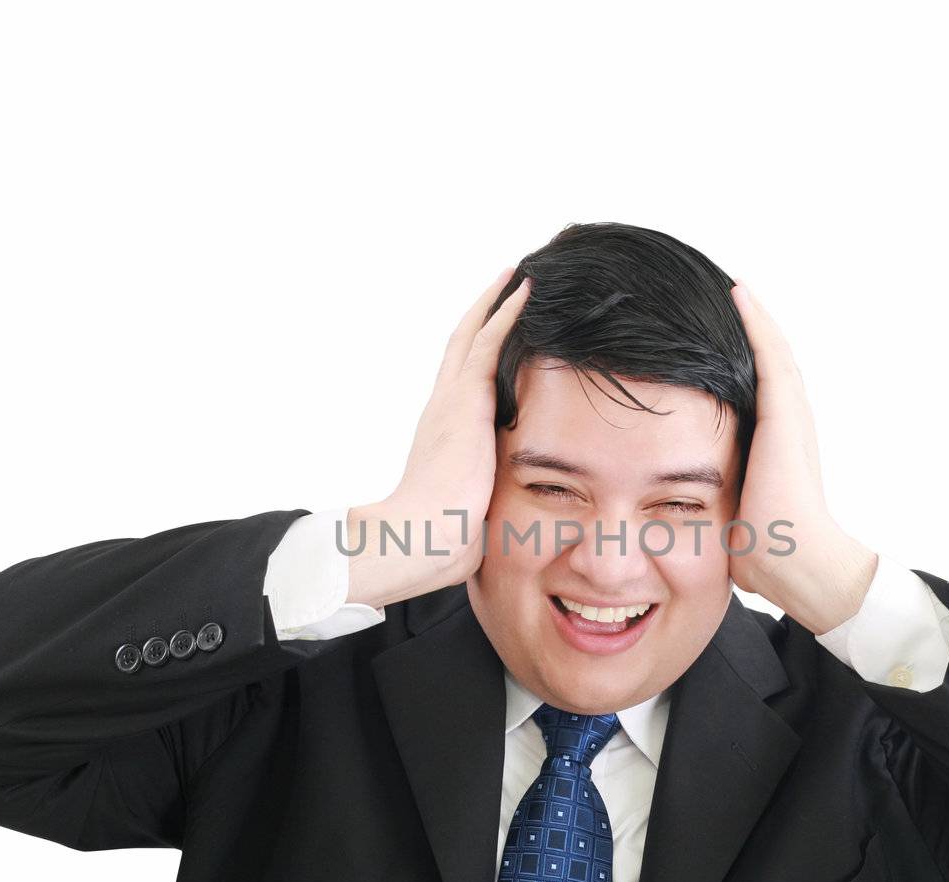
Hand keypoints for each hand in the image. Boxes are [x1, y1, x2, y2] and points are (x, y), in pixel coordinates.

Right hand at [345, 268, 531, 608]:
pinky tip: (525, 290)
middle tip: (506, 283)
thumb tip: (496, 521)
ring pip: (474, 335)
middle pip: (462, 346)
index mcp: (444, 434)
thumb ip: (484, 502)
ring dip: (497, 303)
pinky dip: (506, 314)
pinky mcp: (465, 400)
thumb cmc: (443, 539)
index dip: (476, 351)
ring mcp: (451, 400)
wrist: (423, 537)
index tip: (493, 330)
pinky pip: (488, 343)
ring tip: (519, 275)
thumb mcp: (470, 513)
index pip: (461, 381)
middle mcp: (442, 408)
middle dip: (483, 314)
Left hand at [726, 280, 878, 634]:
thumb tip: (682, 503)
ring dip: (753, 315)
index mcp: (778, 442)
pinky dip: (756, 323)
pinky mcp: (784, 414)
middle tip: (727, 292)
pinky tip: (739, 294)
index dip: (746, 355)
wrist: (795, 561)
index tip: (719, 333)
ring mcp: (791, 415)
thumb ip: (716, 491)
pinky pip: (769, 355)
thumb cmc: (764, 550)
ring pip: (771, 350)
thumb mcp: (733, 508)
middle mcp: (790, 422)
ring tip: (732, 283)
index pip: (760, 387)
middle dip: (750, 326)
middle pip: (769, 359)